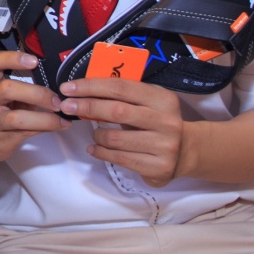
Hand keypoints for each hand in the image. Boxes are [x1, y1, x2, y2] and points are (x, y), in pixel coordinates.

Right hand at [0, 51, 64, 162]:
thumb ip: (23, 86)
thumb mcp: (5, 95)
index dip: (12, 59)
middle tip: (57, 100)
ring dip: (44, 118)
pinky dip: (44, 128)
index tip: (34, 61)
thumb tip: (54, 81)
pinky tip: (58, 126)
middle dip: (36, 94)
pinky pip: (24, 132)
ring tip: (61, 119)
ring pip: (16, 118)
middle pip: (7, 89)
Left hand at [62, 78, 190, 187]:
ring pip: (116, 139)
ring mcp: (163, 146)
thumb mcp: (150, 102)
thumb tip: (84, 89)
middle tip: (66, 106)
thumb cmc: (158, 121)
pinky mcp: (157, 167)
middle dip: (87, 107)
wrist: (187, 151)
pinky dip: (101, 152)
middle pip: (117, 111)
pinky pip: (120, 159)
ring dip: (97, 135)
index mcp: (162, 99)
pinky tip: (94, 149)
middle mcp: (166, 121)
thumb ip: (124, 95)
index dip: (91, 86)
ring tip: (93, 133)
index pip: (121, 87)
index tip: (69, 88)